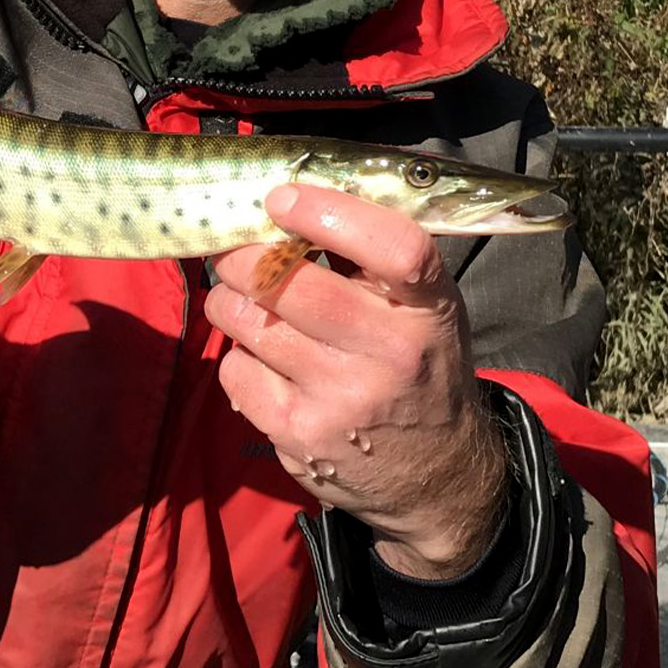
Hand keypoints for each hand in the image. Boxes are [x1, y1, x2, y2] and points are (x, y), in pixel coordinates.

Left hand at [206, 183, 506, 579]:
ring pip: (249, 321)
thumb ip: (373, 255)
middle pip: (290, 283)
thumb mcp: (423, 308)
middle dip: (242, 255)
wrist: (438, 477)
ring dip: (229, 299)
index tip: (282, 197)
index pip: (393, 247)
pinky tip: (261, 357)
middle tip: (234, 249)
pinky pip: (236, 370)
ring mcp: (343, 399)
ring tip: (241, 297)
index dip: (328, 213)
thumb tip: (293, 190)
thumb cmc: (418, 365)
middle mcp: (392, 354)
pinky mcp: (301, 436)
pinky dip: (237, 355)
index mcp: (427, 308)